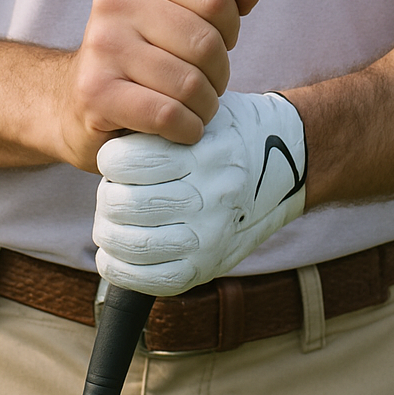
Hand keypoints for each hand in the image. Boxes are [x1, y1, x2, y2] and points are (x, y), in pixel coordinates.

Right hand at [56, 0, 264, 172]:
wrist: (81, 100)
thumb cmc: (145, 53)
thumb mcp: (184, 13)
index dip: (229, 29)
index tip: (217, 42)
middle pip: (205, 43)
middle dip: (217, 74)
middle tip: (204, 84)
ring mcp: (102, 45)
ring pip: (189, 83)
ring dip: (203, 107)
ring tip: (191, 107)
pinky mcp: (95, 92)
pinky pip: (166, 115)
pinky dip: (185, 129)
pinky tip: (180, 127)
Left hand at [92, 91, 306, 294]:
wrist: (287, 163)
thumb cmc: (228, 135)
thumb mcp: (200, 114)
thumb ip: (158, 126)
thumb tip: (105, 145)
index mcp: (203, 154)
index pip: (129, 161)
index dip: (111, 160)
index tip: (116, 159)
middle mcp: (210, 195)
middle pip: (125, 205)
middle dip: (107, 198)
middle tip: (113, 191)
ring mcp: (211, 235)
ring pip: (133, 243)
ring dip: (109, 233)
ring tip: (112, 222)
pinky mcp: (209, 265)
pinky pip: (152, 280)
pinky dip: (121, 269)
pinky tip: (115, 254)